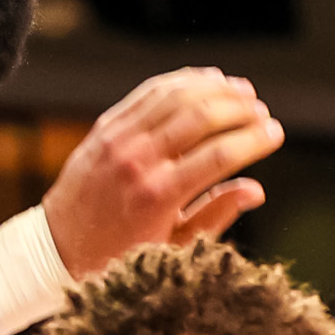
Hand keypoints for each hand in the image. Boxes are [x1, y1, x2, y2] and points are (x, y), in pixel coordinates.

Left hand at [41, 68, 282, 275]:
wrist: (57, 246)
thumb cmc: (119, 254)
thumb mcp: (172, 247)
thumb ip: (215, 215)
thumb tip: (256, 189)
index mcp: (159, 195)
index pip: (221, 155)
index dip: (255, 139)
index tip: (276, 133)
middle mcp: (138, 161)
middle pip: (201, 117)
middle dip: (240, 109)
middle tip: (262, 111)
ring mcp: (118, 139)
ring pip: (175, 96)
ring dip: (215, 89)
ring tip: (243, 91)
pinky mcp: (105, 126)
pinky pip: (149, 93)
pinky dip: (181, 82)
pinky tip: (206, 81)